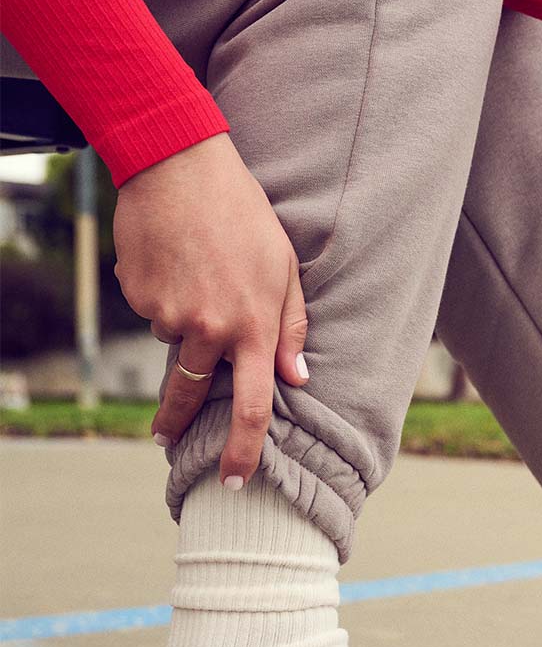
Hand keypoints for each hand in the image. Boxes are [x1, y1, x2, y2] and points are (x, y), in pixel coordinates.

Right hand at [113, 133, 307, 486]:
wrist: (180, 166)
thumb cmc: (245, 217)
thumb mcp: (286, 269)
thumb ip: (292, 329)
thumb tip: (298, 380)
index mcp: (254, 328)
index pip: (250, 408)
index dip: (242, 451)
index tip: (234, 480)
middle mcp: (209, 329)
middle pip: (190, 395)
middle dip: (177, 424)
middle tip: (168, 441)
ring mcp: (167, 314)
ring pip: (172, 346)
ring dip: (182, 329)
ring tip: (195, 278)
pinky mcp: (137, 295)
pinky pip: (151, 313)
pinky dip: (161, 297)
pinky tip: (173, 261)